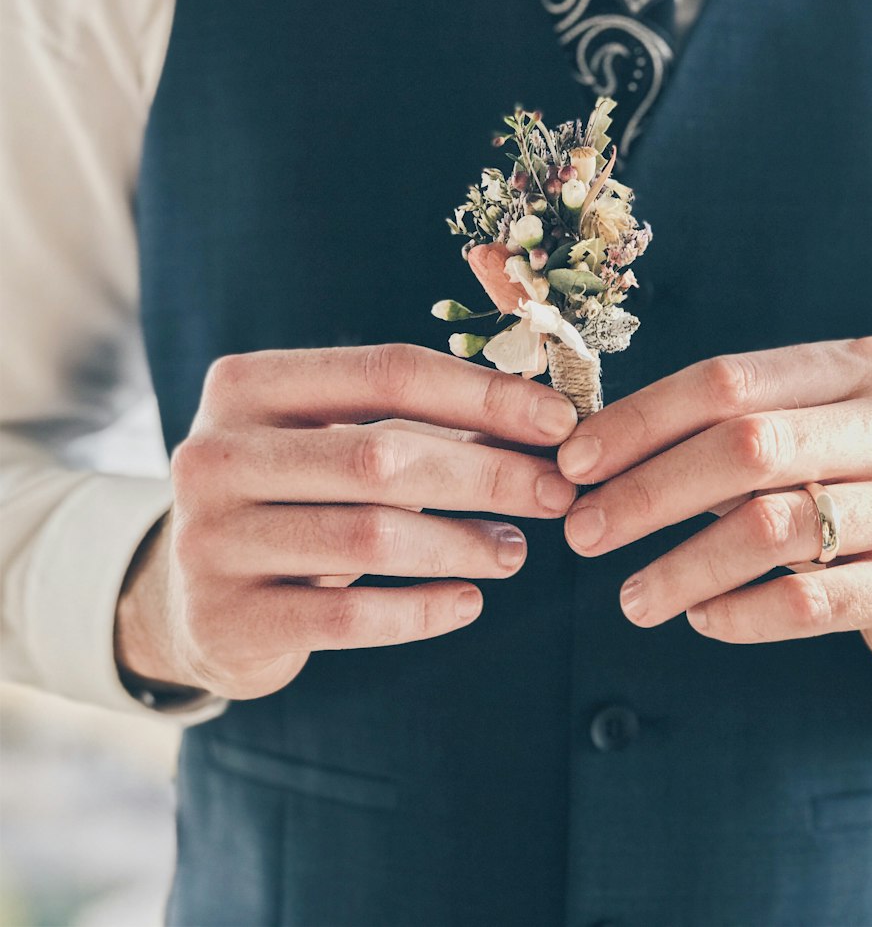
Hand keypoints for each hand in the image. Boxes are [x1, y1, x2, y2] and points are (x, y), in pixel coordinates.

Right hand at [114, 344, 577, 700]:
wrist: (191, 597)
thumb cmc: (288, 497)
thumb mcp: (329, 442)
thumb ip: (416, 424)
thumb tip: (542, 420)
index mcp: (244, 386)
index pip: (385, 371)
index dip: (481, 395)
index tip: (559, 420)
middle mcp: (214, 454)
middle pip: (382, 454)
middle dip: (487, 473)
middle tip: (556, 493)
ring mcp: (211, 540)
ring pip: (371, 535)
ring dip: (464, 543)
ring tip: (516, 550)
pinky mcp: (227, 620)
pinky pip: (350, 617)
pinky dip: (423, 610)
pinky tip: (468, 601)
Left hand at [557, 337, 871, 677]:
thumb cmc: (857, 482)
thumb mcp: (810, 431)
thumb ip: (726, 430)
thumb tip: (594, 456)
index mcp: (854, 369)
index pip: (727, 379)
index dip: (641, 420)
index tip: (574, 462)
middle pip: (746, 447)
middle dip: (649, 492)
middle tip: (583, 533)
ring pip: (772, 528)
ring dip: (683, 566)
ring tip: (631, 598)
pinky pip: (809, 602)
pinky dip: (741, 614)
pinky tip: (702, 618)